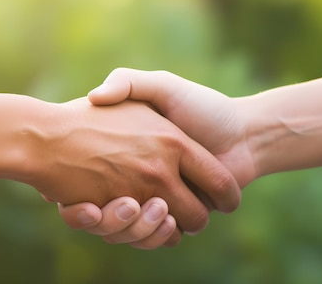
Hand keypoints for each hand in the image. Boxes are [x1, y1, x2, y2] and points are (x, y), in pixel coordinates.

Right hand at [58, 69, 257, 246]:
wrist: (244, 134)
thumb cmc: (202, 107)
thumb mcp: (160, 86)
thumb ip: (128, 82)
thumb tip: (93, 97)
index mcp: (130, 157)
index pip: (91, 175)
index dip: (81, 186)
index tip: (77, 185)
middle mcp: (142, 182)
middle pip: (111, 211)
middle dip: (111, 214)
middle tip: (105, 205)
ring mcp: (158, 201)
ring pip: (130, 229)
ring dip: (130, 227)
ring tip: (136, 207)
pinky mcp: (175, 220)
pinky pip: (151, 238)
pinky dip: (149, 238)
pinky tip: (162, 221)